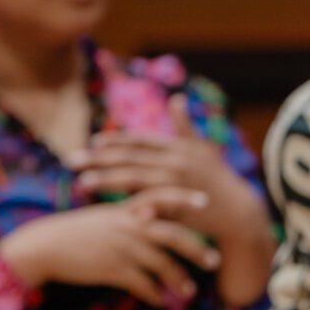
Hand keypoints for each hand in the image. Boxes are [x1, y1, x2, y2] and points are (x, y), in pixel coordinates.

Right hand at [0, 188, 219, 306]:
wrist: (45, 246)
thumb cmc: (74, 232)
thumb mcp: (102, 218)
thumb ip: (128, 217)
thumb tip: (151, 219)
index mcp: (125, 210)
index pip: (159, 197)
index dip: (183, 198)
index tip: (206, 201)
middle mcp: (126, 226)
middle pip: (170, 235)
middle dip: (195, 248)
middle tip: (214, 260)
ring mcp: (120, 248)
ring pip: (160, 264)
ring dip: (178, 279)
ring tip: (189, 291)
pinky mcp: (112, 269)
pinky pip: (142, 284)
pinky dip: (154, 294)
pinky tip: (160, 302)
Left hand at [76, 95, 229, 196]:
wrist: (240, 210)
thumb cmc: (217, 178)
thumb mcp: (202, 148)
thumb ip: (184, 126)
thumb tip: (176, 99)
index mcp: (177, 147)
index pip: (139, 142)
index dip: (114, 142)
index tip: (92, 143)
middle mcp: (176, 162)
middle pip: (130, 159)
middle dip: (98, 159)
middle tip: (70, 161)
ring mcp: (179, 184)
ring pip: (136, 180)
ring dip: (107, 181)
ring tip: (82, 183)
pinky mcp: (184, 207)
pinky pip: (156, 206)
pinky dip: (140, 207)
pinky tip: (119, 211)